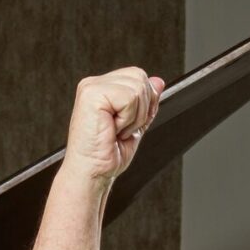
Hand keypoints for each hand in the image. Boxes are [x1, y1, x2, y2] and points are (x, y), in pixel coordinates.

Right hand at [62, 68, 164, 186]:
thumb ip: (145, 102)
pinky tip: (112, 129)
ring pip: (137, 88)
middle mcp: (94, 84)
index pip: (138, 76)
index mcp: (102, 88)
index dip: (145, 102)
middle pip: (140, 77)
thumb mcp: (135, 124)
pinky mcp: (92, 94)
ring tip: (116, 130)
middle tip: (121, 129)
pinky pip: (129, 98)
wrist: (91, 173)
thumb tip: (158, 81)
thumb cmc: (105, 156)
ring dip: (134, 116)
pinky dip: (127, 119)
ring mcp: (92, 87)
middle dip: (141, 109)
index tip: (129, 124)